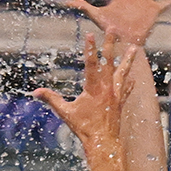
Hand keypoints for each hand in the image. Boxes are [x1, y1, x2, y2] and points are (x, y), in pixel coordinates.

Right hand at [33, 32, 136, 170]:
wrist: (103, 142)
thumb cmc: (84, 128)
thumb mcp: (65, 113)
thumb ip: (51, 100)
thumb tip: (35, 92)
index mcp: (93, 89)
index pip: (91, 64)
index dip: (90, 48)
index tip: (90, 34)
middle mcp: (107, 88)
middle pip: (109, 61)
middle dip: (110, 44)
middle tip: (113, 29)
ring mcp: (116, 94)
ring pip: (123, 72)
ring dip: (128, 60)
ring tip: (134, 48)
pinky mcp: (120, 102)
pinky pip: (126, 89)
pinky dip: (129, 82)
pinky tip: (132, 78)